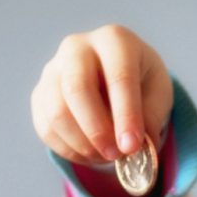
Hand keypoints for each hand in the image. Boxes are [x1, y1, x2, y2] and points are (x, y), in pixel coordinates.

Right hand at [31, 25, 172, 164]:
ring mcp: (52, 70)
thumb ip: (151, 117)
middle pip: (77, 89)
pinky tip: (90, 154)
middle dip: (97, 130)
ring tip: (106, 156)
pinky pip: (46, 128)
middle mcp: (77, 48)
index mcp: (114, 40)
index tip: (132, 146)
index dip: (126, 114)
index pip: (118, 76)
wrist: (113, 76)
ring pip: (57, 112)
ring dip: (82, 144)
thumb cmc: (140, 81)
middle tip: (115, 155)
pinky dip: (69, 150)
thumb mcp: (158, 93)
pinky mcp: (39, 95)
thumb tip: (140, 148)